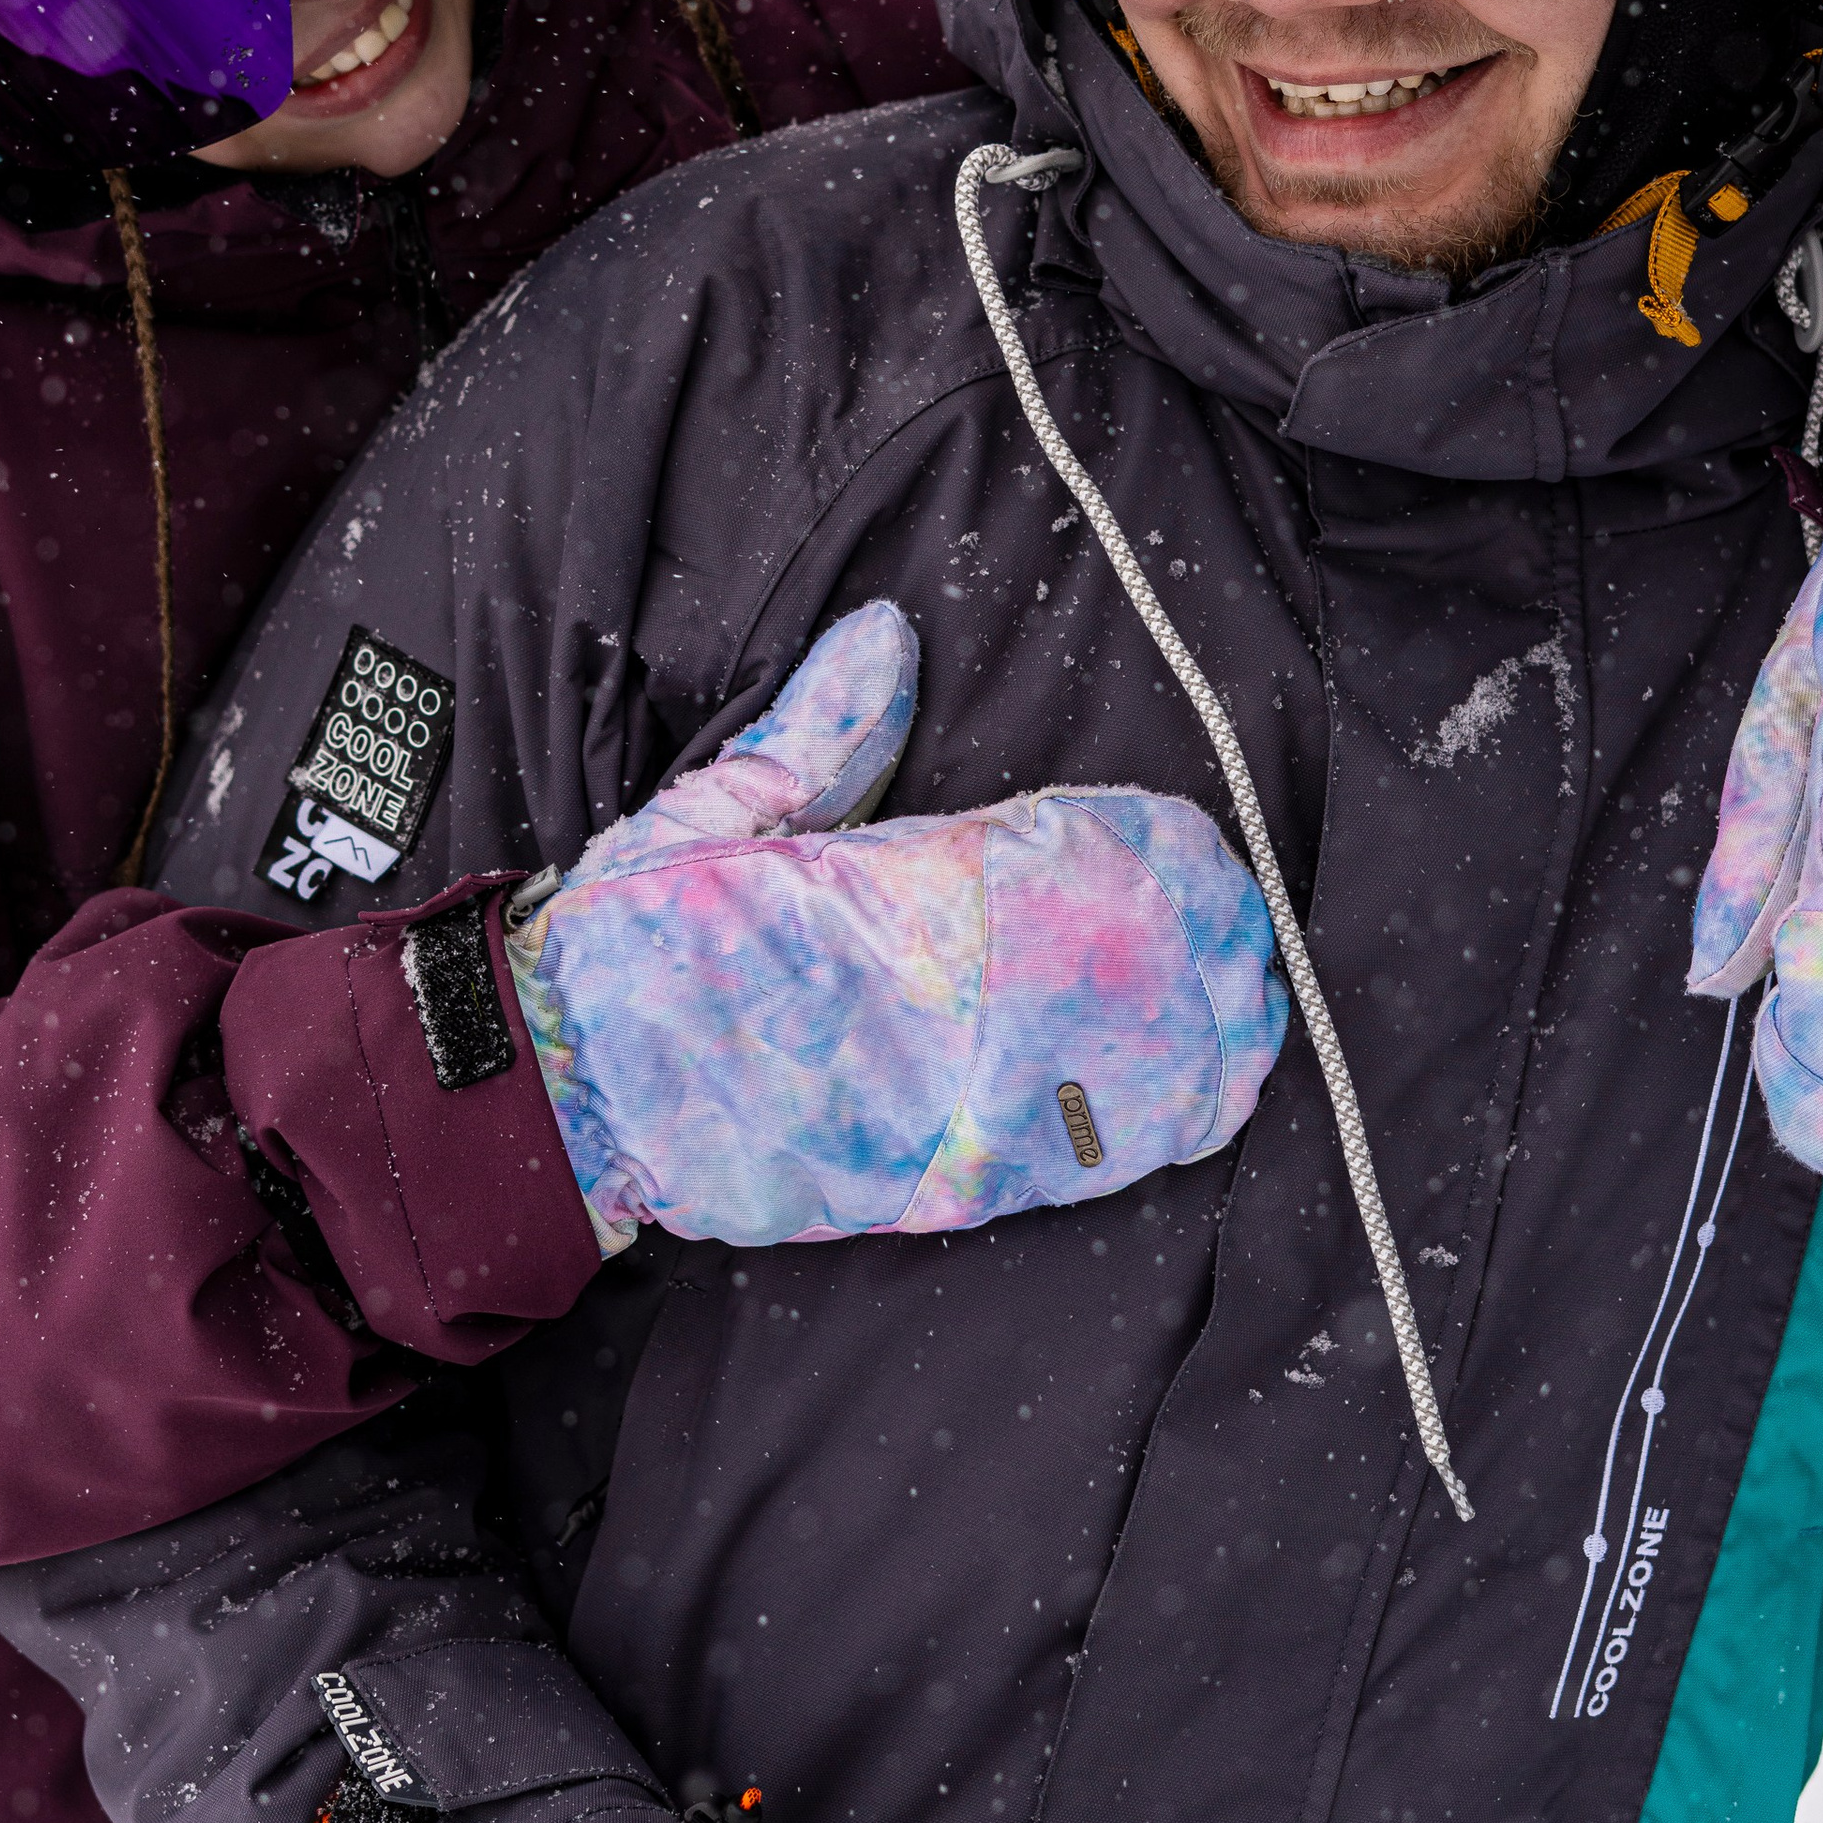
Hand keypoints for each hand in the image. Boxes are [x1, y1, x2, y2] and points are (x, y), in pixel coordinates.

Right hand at [505, 602, 1286, 1247]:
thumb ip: (817, 732)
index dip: (1131, 855)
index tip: (1187, 832)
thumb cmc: (635, 943)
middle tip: (1246, 911)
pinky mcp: (932, 1185)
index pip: (1042, 871)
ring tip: (1252, 988)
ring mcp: (935, 1111)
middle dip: (1186, 942)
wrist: (570, 1099)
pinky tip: (1211, 1090)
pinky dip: (1152, 1124)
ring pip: (1106, 1072)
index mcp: (878, 908)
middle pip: (1101, 974)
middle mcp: (926, 1015)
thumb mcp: (711, 811)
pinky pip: (1069, 1158)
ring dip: (1192, 1031)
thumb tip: (889, 636)